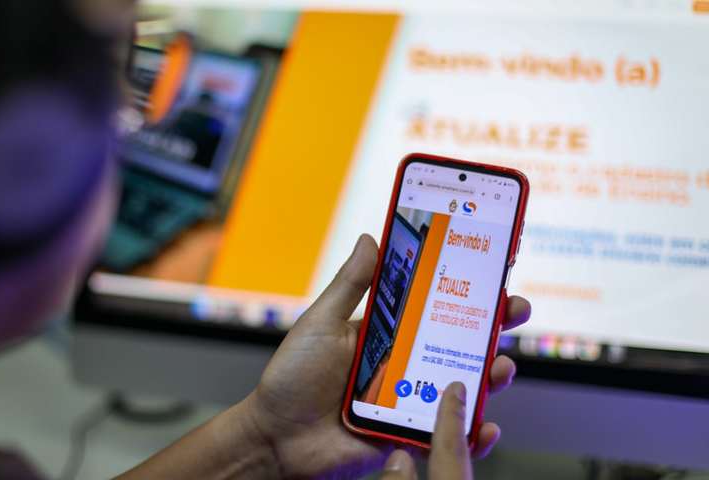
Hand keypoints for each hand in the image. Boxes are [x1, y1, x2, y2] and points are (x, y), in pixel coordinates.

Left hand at [242, 234, 530, 478]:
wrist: (276, 440)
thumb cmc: (292, 379)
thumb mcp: (320, 324)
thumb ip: (350, 286)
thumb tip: (372, 238)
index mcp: (384, 333)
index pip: (431, 305)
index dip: (463, 289)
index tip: (492, 271)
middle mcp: (402, 363)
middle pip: (456, 342)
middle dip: (491, 326)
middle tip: (514, 309)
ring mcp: (408, 399)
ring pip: (460, 384)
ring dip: (489, 372)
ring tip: (501, 364)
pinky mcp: (408, 434)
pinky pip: (447, 432)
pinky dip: (473, 431)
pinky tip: (486, 424)